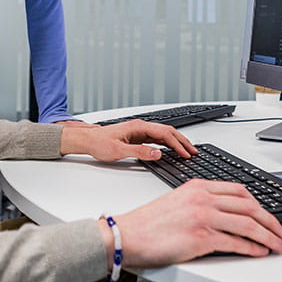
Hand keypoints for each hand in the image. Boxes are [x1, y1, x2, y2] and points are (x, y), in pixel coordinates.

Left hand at [59, 119, 195, 161]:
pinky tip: (173, 150)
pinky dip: (168, 144)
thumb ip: (140, 152)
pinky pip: (157, 139)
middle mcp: (140, 127)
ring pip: (163, 134)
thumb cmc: (99, 143)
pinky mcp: (137, 137)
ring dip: (176, 142)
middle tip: (193, 151)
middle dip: (182, 141)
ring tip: (187, 151)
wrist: (88, 140)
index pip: (164, 134)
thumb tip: (158, 153)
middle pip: (167, 131)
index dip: (177, 144)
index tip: (186, 154)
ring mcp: (139, 131)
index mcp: (138, 127)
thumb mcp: (119, 150)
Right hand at [102, 179, 281, 264]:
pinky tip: (259, 252)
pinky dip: (252, 248)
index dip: (259, 203)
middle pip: (249, 207)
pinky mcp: (201, 238)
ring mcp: (203, 217)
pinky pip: (236, 242)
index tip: (267, 214)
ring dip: (268, 237)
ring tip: (277, 245)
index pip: (239, 191)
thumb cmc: (149, 223)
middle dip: (270, 221)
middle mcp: (203, 198)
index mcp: (197, 186)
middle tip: (281, 231)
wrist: (128, 235)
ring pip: (248, 225)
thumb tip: (226, 215)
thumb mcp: (177, 201)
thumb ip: (201, 202)